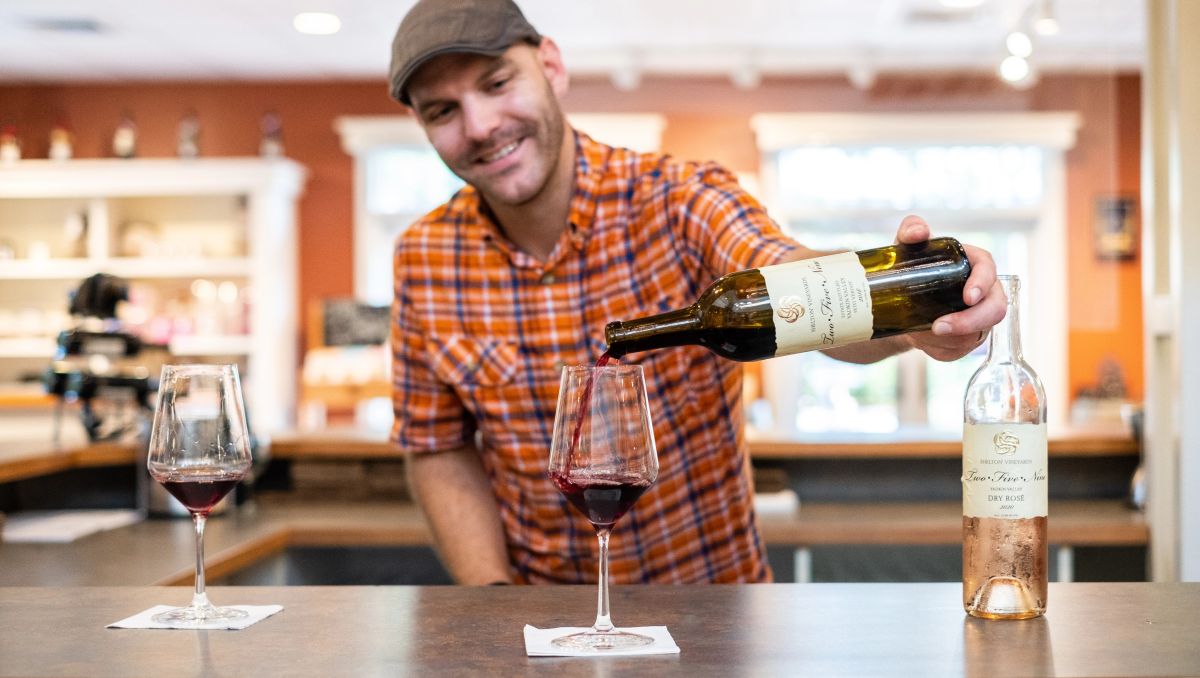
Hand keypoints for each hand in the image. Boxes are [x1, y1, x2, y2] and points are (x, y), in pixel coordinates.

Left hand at [893, 215, 1005, 361]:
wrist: (898, 301)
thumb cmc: (909, 267)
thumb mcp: (906, 247)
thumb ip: (911, 230)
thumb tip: (918, 231)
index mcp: (974, 264)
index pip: (989, 270)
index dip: (983, 284)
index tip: (967, 297)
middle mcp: (985, 291)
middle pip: (995, 310)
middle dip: (969, 322)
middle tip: (937, 327)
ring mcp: (980, 317)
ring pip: (975, 335)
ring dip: (947, 339)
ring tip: (919, 332)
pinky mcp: (970, 338)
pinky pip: (961, 351)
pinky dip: (941, 350)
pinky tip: (925, 342)